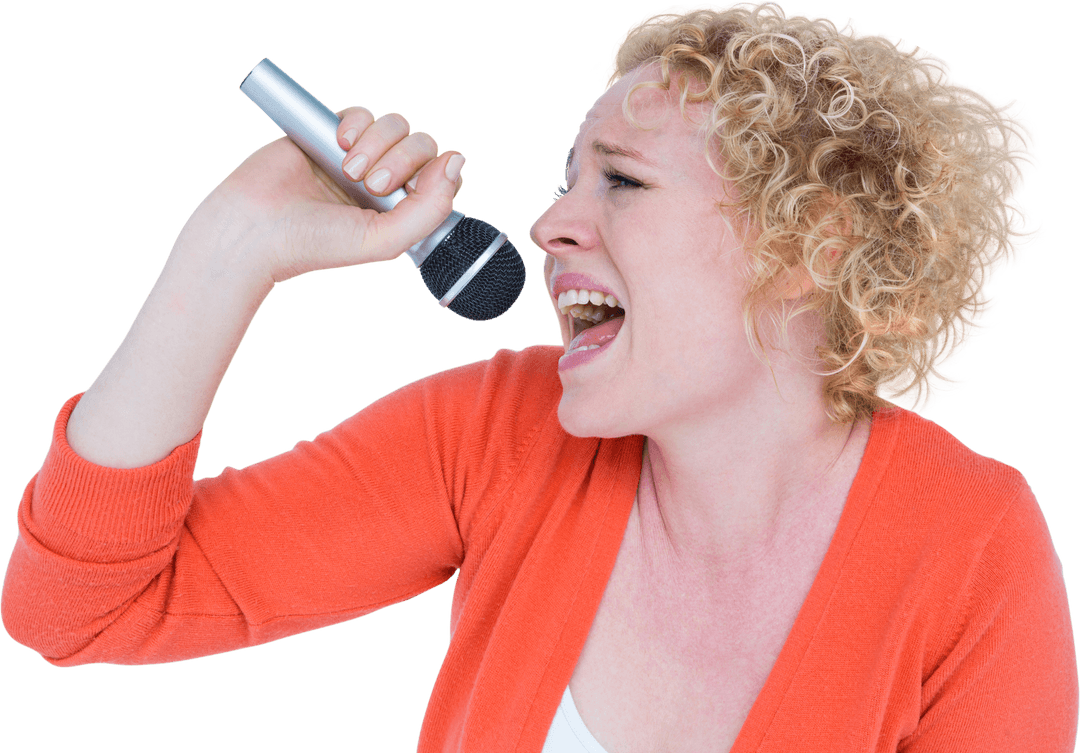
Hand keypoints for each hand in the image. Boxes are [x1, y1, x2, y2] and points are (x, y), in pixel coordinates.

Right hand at [178, 106, 465, 287]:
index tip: (405, 189)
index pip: (440, 176)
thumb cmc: (316, 243)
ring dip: (378, 142)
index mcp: (401, 210)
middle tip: (371, 184)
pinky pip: (363, 113)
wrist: (254, 228)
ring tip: (349, 170)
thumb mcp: (385, 240)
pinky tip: (338, 145)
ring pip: (395, 125)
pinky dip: (357, 124)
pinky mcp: (330, 134)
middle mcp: (384, 183)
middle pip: (421, 145)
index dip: (432, 175)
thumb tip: (456, 161)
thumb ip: (431, 209)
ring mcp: (359, 157)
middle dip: (402, 159)